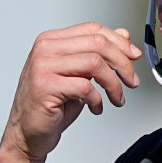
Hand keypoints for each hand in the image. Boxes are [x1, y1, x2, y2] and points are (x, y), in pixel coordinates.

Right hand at [0, 22, 141, 162]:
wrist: (27, 133)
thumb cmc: (51, 105)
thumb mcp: (79, 75)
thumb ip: (97, 54)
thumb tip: (123, 35)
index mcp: (52, 40)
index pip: (92, 29)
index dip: (119, 42)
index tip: (134, 57)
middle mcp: (45, 48)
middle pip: (97, 43)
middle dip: (122, 63)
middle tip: (132, 81)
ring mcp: (43, 66)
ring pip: (95, 63)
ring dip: (113, 84)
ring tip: (117, 98)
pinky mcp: (46, 86)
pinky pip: (85, 87)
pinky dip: (98, 100)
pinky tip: (97, 108)